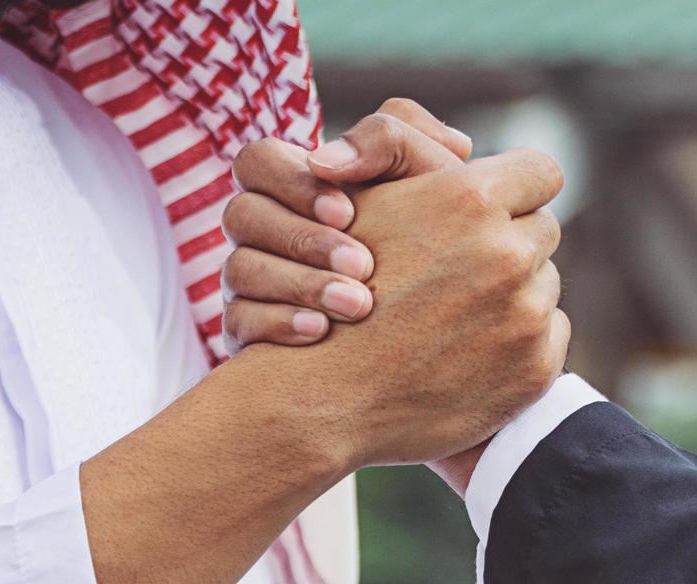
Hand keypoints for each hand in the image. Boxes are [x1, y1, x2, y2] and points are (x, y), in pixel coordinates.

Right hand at [219, 101, 471, 351]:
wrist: (456, 304)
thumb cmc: (438, 225)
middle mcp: (266, 228)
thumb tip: (325, 160)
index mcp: (295, 182)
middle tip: (363, 265)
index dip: (292, 183)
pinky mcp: (255, 329)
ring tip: (357, 305)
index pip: (258, 161)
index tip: (349, 213)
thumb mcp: (429, 172)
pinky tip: (322, 331)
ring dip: (299, 285)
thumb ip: (389, 138)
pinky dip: (278, 324)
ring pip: (240, 270)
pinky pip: (240, 322)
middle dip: (303, 239)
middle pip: (241, 215)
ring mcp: (254, 279)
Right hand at [225, 100, 566, 475]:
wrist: (323, 396)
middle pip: (543, 230)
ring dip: (515, 293)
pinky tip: (471, 350)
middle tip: (466, 267)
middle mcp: (508, 254)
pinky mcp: (535, 368)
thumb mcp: (362, 199)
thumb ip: (413, 153)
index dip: (518, 186)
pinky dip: (521, 342)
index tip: (498, 207)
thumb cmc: (330, 287)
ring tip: (459, 314)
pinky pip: (551, 336)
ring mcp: (527, 315)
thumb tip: (466, 147)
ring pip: (546, 285)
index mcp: (470, 200)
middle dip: (512, 241)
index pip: (539, 172)